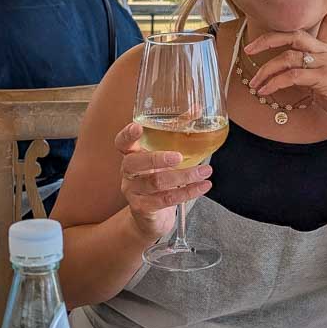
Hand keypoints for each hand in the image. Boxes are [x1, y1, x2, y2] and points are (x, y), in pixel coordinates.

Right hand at [115, 122, 212, 243]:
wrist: (150, 218)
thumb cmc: (158, 178)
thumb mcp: (164, 156)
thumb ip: (177, 131)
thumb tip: (197, 109)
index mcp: (131, 155)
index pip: (122, 143)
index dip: (127, 135)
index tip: (137, 126)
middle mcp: (128, 173)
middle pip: (135, 164)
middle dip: (157, 159)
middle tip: (179, 156)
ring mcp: (133, 191)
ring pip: (156, 183)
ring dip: (184, 176)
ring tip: (205, 171)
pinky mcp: (143, 208)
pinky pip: (165, 199)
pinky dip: (187, 192)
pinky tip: (202, 186)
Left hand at [245, 0, 326, 140]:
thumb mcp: (323, 83)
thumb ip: (306, 74)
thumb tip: (285, 76)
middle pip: (293, 36)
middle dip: (268, 41)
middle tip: (249, 50)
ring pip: (288, 58)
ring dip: (266, 72)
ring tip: (255, 85)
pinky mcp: (326, 78)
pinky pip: (293, 75)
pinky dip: (275, 83)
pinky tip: (266, 91)